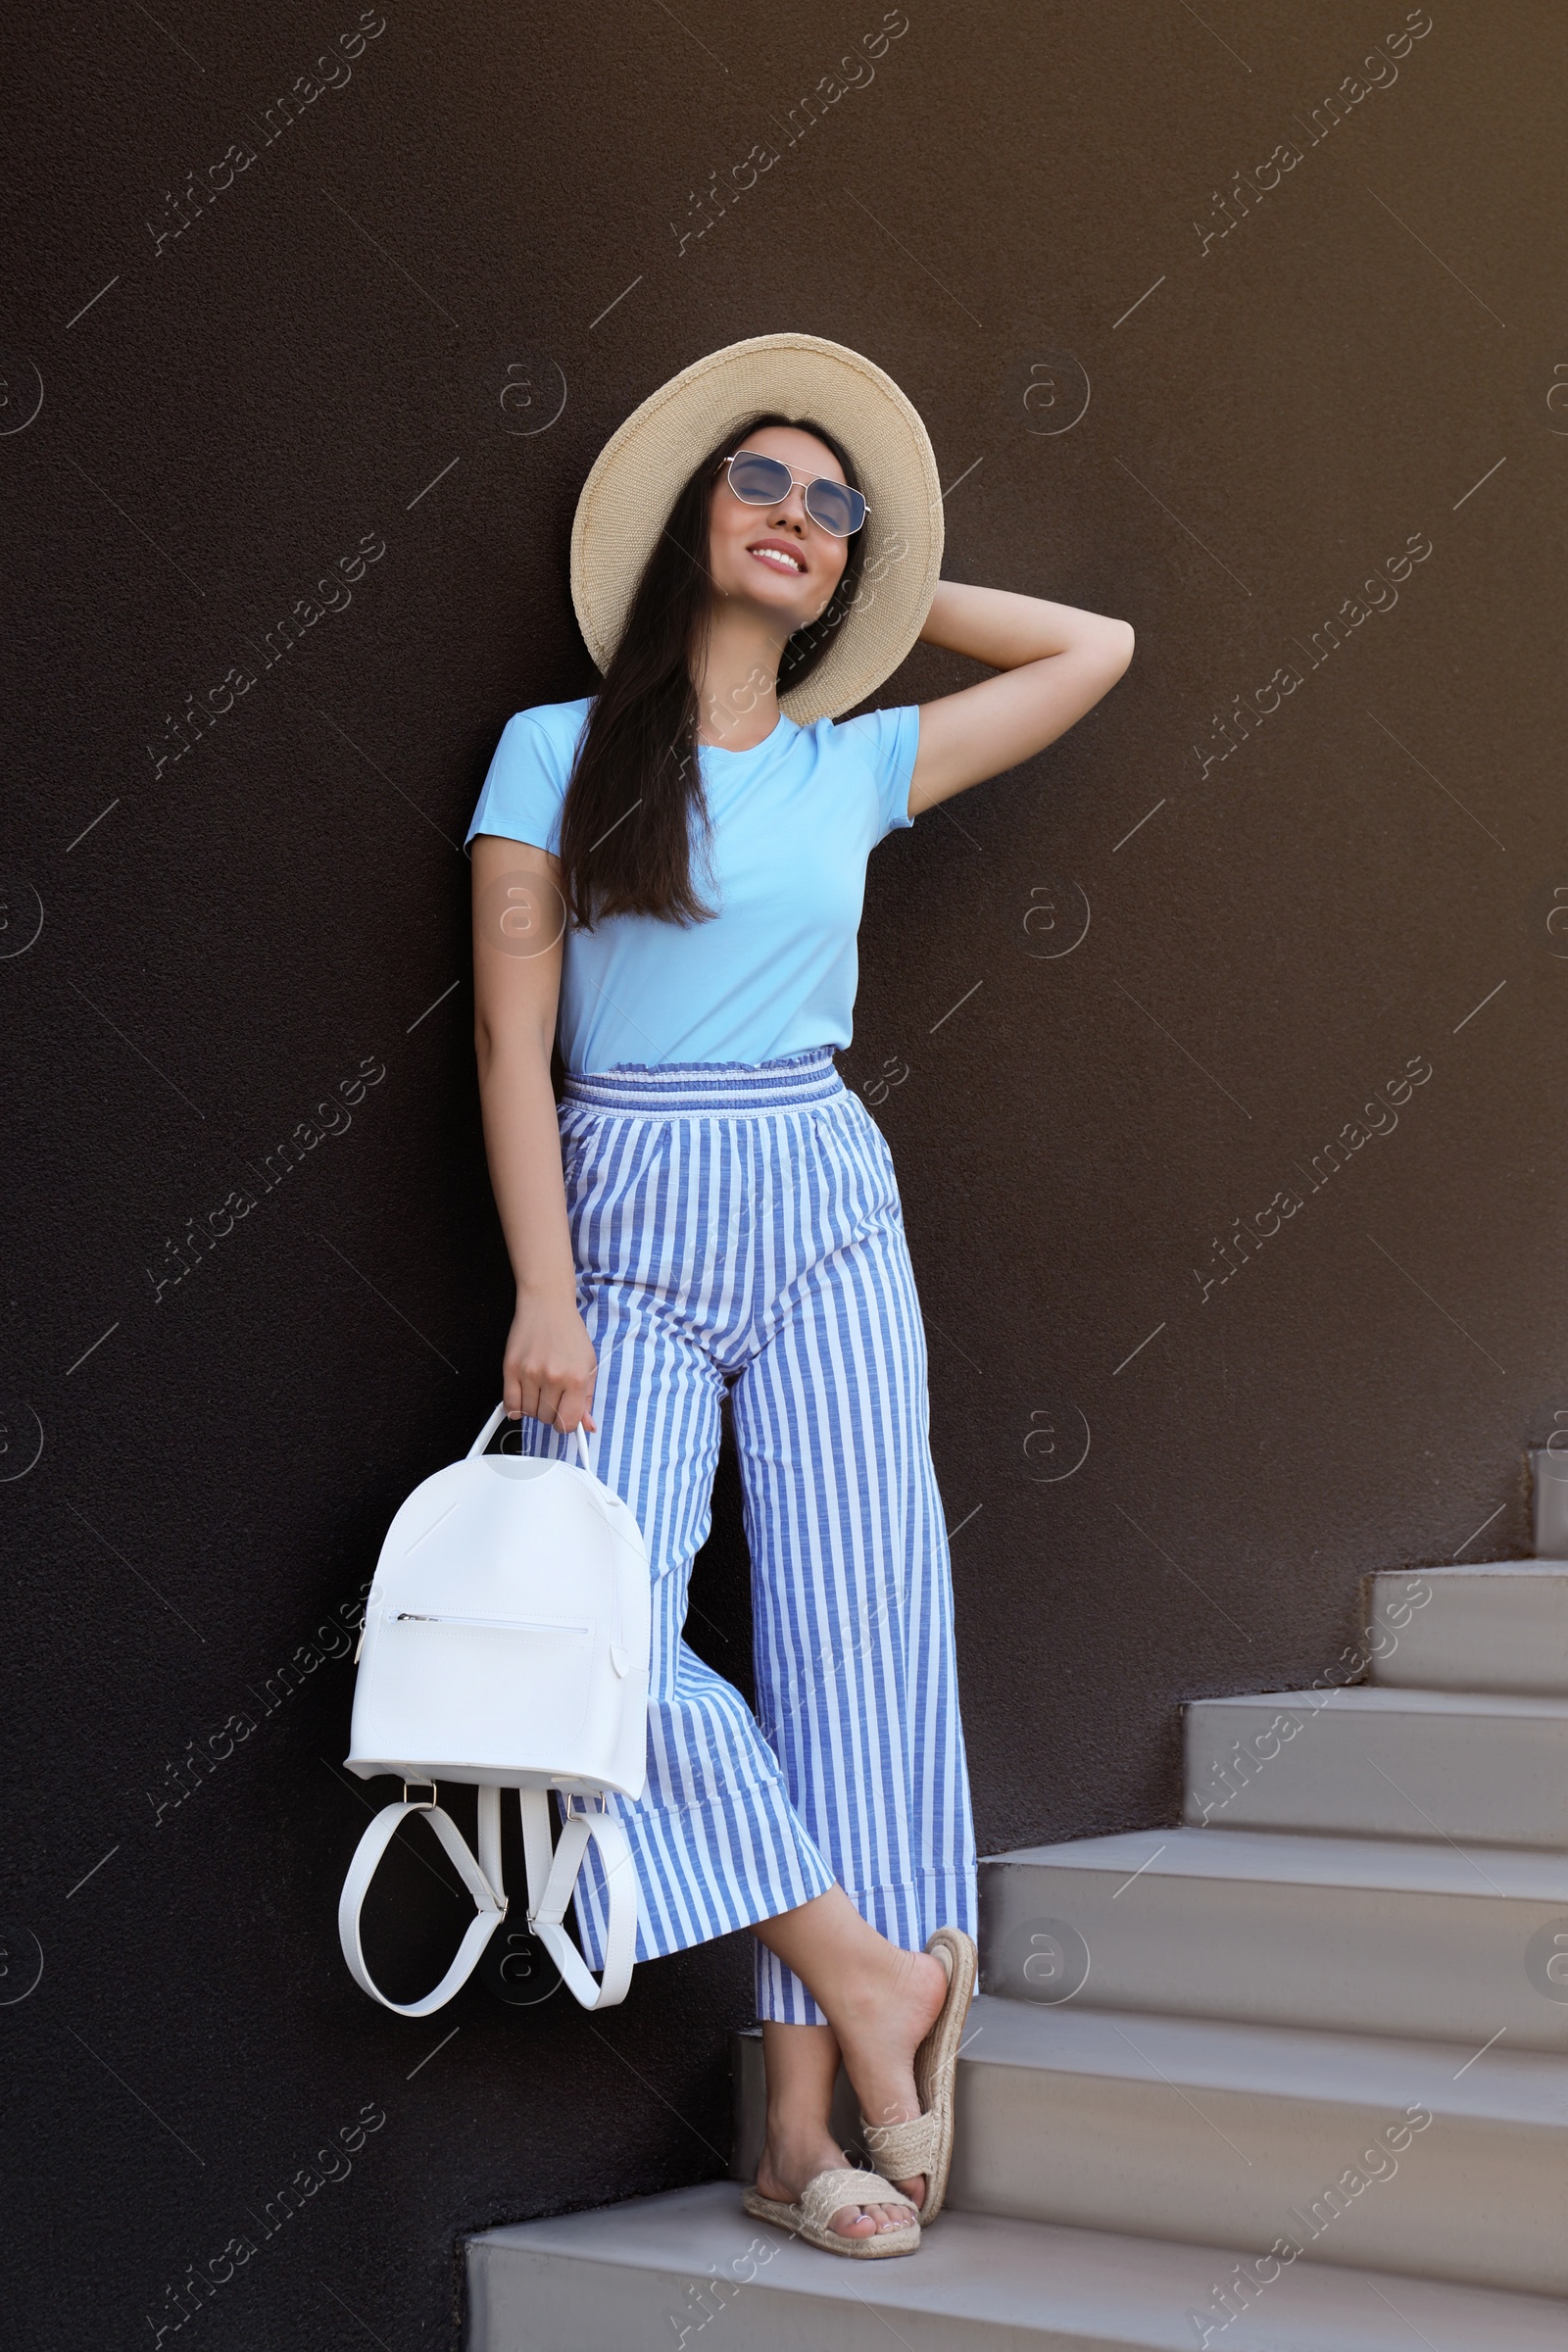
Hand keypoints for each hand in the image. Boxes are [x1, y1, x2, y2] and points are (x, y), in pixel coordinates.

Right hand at [504, 1287, 597, 1435]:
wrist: (547, 1305)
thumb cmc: (569, 1333)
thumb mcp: (588, 1364)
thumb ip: (587, 1399)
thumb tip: (587, 1426)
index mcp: (576, 1378)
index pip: (567, 1423)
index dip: (567, 1424)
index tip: (565, 1418)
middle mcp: (553, 1377)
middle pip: (546, 1419)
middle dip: (551, 1412)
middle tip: (554, 1395)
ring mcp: (530, 1373)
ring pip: (528, 1413)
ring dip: (534, 1407)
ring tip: (540, 1388)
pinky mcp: (510, 1368)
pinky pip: (510, 1404)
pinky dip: (516, 1407)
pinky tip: (524, 1396)